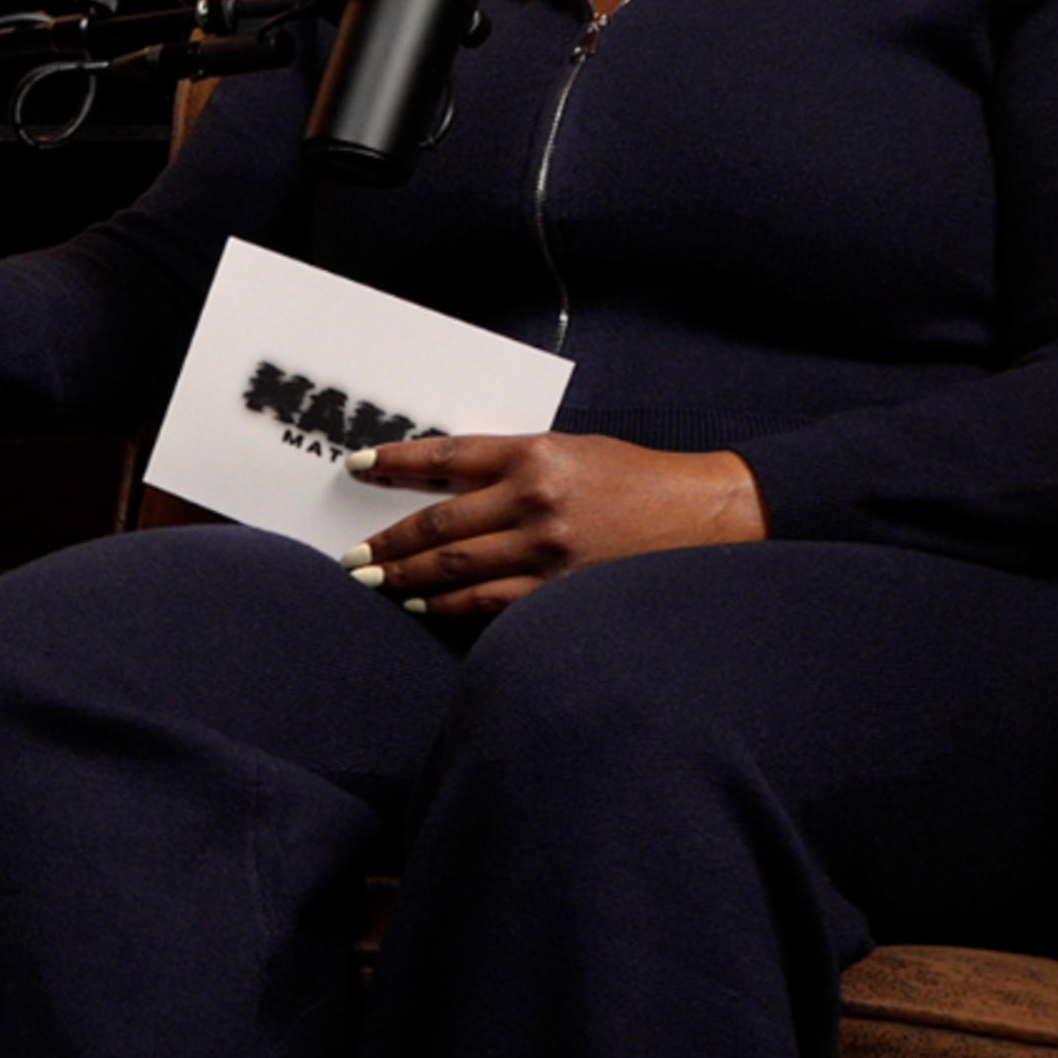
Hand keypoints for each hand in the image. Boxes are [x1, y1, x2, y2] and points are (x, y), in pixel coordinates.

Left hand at [343, 434, 766, 618]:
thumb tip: (441, 483)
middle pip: (439, 524)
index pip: (444, 456)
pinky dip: (450, 607)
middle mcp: (535, 500)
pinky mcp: (562, 590)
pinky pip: (491, 603)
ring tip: (375, 582)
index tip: (357, 465)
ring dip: (408, 579)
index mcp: (533, 454)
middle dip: (389, 542)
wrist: (704, 514)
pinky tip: (425, 607)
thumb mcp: (569, 450)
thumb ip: (508, 464)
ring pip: (455, 568)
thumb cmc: (632, 478)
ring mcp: (548, 550)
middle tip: (352, 554)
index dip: (394, 462)